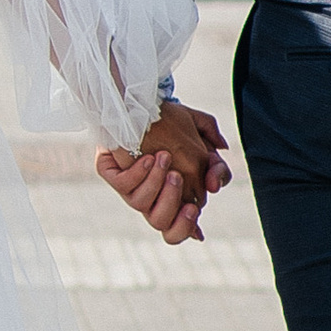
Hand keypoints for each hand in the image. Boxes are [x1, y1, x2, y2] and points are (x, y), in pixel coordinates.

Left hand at [95, 103, 232, 246]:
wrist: (142, 103)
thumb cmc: (172, 124)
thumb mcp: (202, 139)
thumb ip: (216, 164)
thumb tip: (217, 186)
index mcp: (174, 196)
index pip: (180, 227)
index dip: (187, 226)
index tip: (193, 210)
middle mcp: (152, 196)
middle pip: (162, 224)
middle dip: (173, 201)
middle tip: (179, 178)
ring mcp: (131, 187)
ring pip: (142, 205)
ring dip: (156, 183)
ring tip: (164, 157)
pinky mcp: (113, 173)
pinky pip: (123, 185)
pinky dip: (137, 174)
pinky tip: (147, 158)